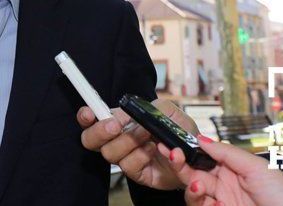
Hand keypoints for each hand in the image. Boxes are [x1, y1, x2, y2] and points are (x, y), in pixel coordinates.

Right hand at [78, 99, 196, 189]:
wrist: (198, 154)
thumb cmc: (179, 129)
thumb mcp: (165, 109)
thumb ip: (144, 108)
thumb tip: (126, 115)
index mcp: (118, 122)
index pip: (90, 120)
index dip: (84, 117)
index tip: (89, 113)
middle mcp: (117, 140)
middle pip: (90, 140)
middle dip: (100, 131)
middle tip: (116, 126)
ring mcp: (125, 158)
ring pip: (110, 153)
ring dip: (129, 140)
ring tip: (148, 134)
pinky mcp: (136, 174)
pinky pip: (129, 166)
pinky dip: (141, 155)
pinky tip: (154, 148)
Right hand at [158, 137, 282, 205]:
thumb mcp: (257, 167)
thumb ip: (227, 153)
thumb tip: (201, 139)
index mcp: (234, 169)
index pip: (204, 157)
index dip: (188, 150)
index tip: (173, 143)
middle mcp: (226, 185)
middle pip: (193, 173)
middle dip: (180, 163)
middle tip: (172, 154)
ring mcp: (223, 203)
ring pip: (192, 192)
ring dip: (188, 185)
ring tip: (195, 182)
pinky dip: (198, 201)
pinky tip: (208, 197)